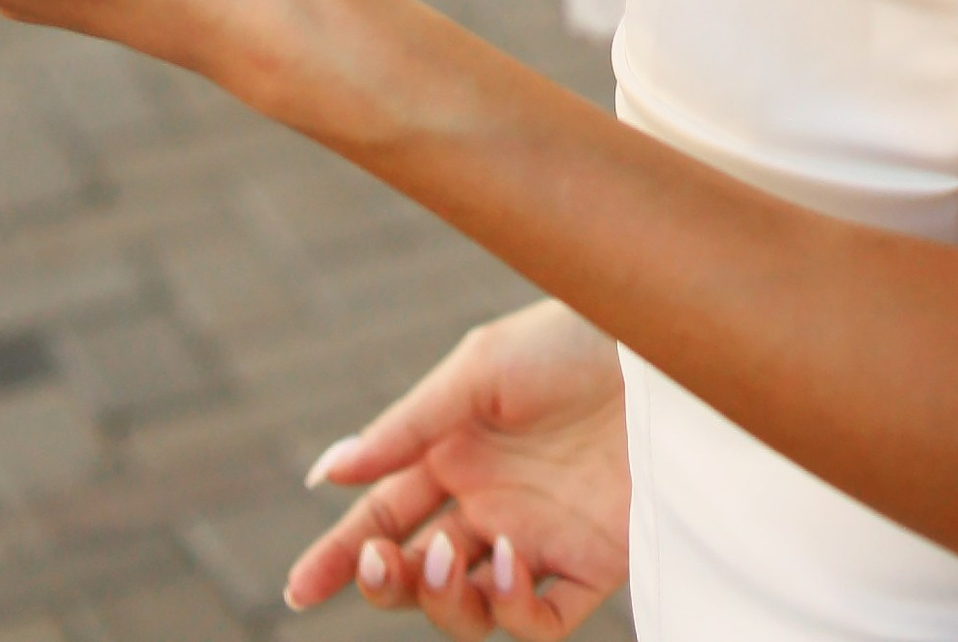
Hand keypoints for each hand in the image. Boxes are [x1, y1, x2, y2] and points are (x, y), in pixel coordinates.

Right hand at [288, 301, 628, 638]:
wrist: (659, 351)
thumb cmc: (567, 343)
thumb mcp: (477, 371)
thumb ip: (403, 430)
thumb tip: (324, 476)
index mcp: (454, 453)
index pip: (382, 517)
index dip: (338, 557)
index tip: (298, 591)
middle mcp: (490, 503)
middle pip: (417, 573)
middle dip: (385, 581)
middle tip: (378, 560)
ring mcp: (537, 538)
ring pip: (468, 609)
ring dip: (441, 600)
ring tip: (443, 553)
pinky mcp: (591, 563)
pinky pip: (539, 620)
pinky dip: (512, 609)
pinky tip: (510, 560)